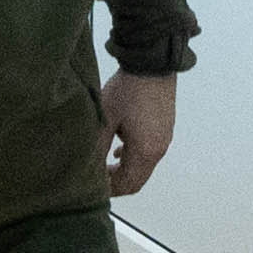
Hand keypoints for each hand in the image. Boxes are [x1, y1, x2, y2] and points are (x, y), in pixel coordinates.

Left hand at [102, 70, 177, 197]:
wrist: (152, 63)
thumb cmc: (128, 89)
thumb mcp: (105, 119)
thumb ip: (97, 146)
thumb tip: (87, 167)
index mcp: (145, 151)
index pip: (127, 184)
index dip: (109, 189)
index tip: (92, 186)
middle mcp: (159, 149)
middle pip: (137, 179)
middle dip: (116, 182)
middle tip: (97, 178)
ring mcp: (164, 138)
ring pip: (143, 166)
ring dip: (124, 169)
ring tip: (104, 163)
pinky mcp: (165, 127)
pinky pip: (149, 152)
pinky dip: (133, 156)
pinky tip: (119, 146)